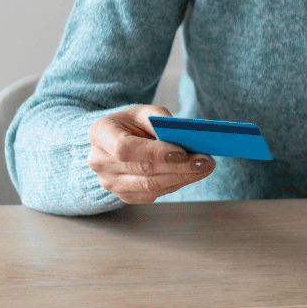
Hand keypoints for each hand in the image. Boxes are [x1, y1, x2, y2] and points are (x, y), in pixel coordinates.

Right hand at [87, 104, 214, 203]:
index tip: (182, 152)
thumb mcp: (143, 112)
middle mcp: (100, 161)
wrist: (115, 140)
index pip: (126, 148)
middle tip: (206, 161)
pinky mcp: (123, 195)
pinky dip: (175, 184)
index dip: (155, 152)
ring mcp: (110, 182)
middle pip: (143, 170)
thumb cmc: (131, 123)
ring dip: (181, 178)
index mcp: (100, 134)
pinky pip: (152, 194)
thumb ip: (160, 119)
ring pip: (150, 186)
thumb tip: (183, 137)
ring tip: (205, 167)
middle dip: (179, 167)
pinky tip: (191, 174)